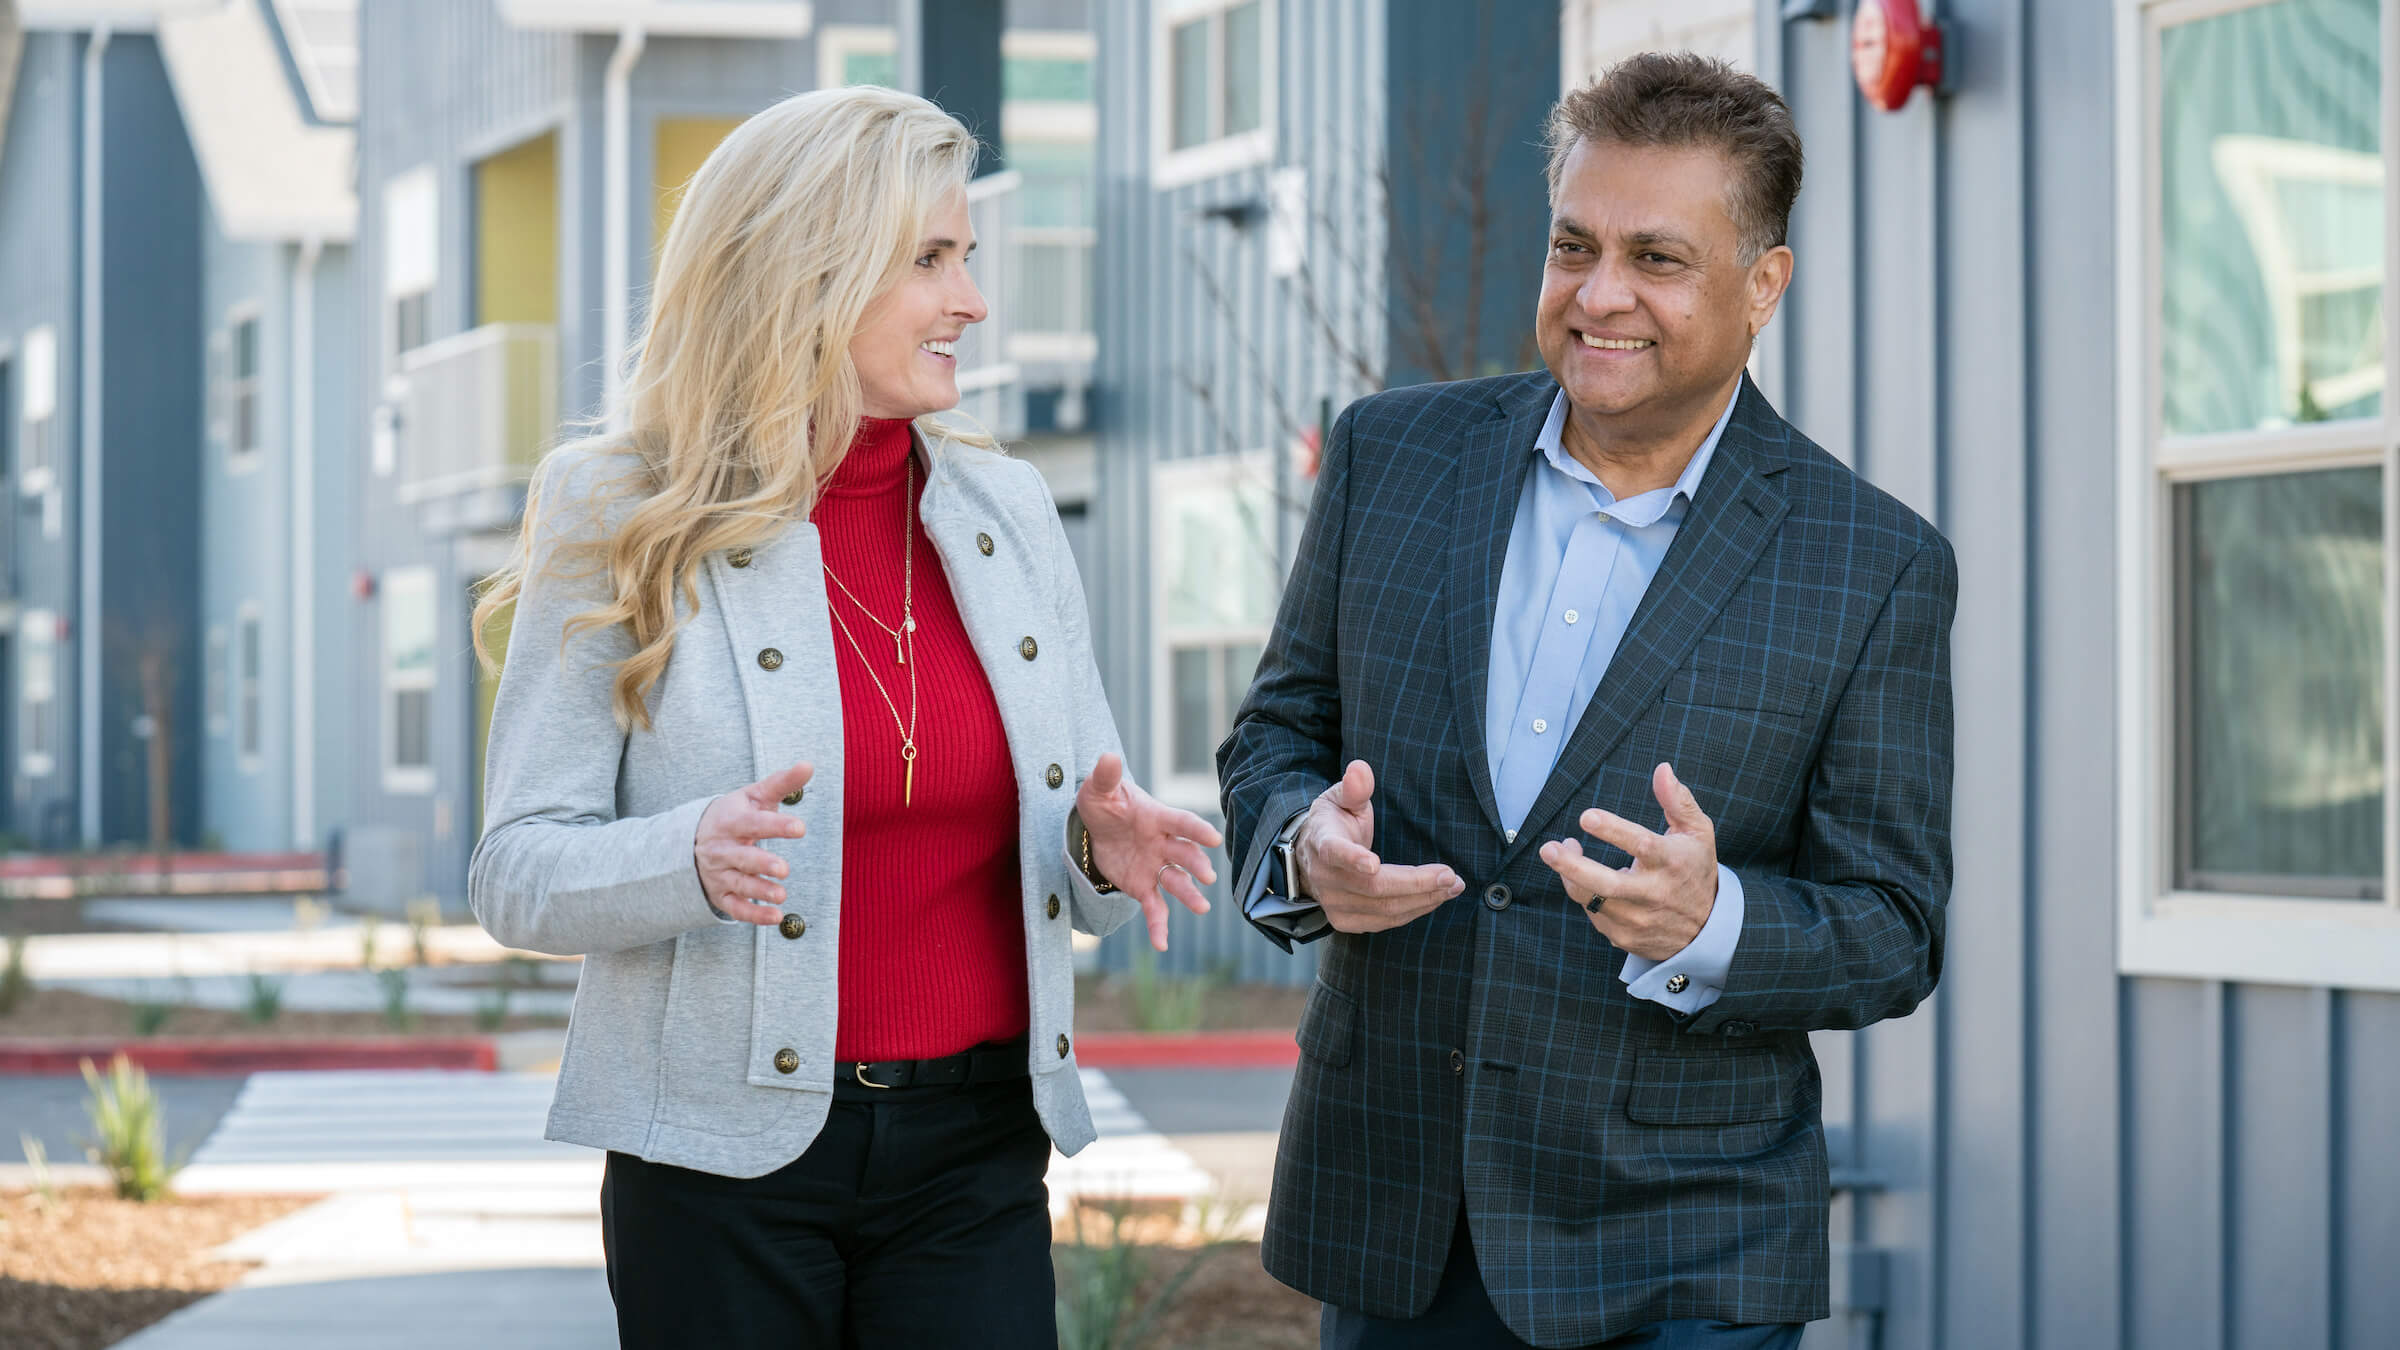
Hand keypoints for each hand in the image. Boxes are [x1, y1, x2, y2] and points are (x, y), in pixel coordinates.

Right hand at [694, 762, 812, 925]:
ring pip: (739, 884)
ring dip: (759, 891)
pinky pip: (736, 908)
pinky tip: (775, 917)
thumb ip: (783, 783)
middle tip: (784, 868)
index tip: (800, 828)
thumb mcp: (755, 796)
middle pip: (741, 858)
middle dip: (761, 864)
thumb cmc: (734, 815)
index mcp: (731, 822)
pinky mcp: (722, 895)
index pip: (753, 823)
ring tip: (780, 895)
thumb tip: (809, 764)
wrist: (692, 840)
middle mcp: (722, 849)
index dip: (776, 825)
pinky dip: (754, 915)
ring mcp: (720, 874)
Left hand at [1077, 753, 1223, 951]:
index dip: (1196, 830)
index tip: (1213, 839)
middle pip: (1184, 854)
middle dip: (1196, 864)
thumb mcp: (1098, 789)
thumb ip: (1105, 776)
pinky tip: (1160, 944)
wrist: (1095, 827)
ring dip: (1189, 894)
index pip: (1180, 822)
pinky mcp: (1143, 886)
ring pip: (1176, 882)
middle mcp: (1162, 843)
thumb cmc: (1104, 802)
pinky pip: (1155, 908)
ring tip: (1202, 907)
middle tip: (1207, 876)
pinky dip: (1158, 925)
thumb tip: (1107, 757)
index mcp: (1156, 817)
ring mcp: (1155, 866)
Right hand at [1294, 760, 1463, 933]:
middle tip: (1451, 876)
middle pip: (1374, 887)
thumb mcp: (1340, 798)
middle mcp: (1325, 878)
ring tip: (1453, 886)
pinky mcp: (1345, 921)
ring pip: (1384, 910)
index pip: (1334, 852)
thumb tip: (1360, 769)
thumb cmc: (1334, 823)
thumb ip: (1354, 787)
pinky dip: (1414, 910)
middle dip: (1417, 883)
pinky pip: (1385, 922)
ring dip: (1424, 899)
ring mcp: (1333, 904)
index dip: (1352, 858)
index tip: (1374, 863)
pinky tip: (1435, 898)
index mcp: (1323, 842)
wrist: (1311, 858)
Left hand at [1539, 762, 1718, 960]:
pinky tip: (1583, 877)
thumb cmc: (1695, 868)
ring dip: (1570, 876)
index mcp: (1672, 862)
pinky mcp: (1625, 936)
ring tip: (1561, 851)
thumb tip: (1662, 769)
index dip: (1613, 830)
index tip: (1586, 816)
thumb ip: (1678, 800)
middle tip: (1549, 849)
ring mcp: (1639, 919)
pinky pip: (1594, 914)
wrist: (1706, 928)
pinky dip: (1583, 894)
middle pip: (1607, 884)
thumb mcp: (1698, 832)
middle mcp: (1654, 893)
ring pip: (1593, 900)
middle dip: (1573, 867)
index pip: (1642, 845)